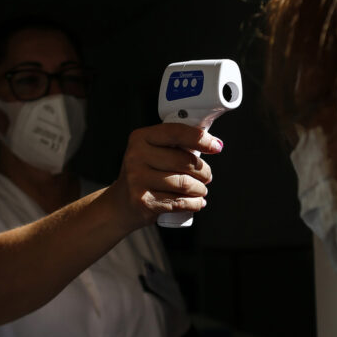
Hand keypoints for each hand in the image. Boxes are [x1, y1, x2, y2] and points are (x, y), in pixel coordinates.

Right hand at [105, 123, 220, 230]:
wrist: (120, 203)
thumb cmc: (145, 174)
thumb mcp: (153, 152)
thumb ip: (176, 146)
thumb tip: (212, 143)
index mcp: (141, 138)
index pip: (176, 133)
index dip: (201, 139)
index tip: (216, 146)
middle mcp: (136, 156)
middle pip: (184, 161)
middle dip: (204, 171)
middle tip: (207, 176)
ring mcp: (137, 179)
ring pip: (184, 183)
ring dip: (200, 189)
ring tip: (200, 190)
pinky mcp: (143, 201)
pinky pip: (179, 202)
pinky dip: (194, 203)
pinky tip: (196, 202)